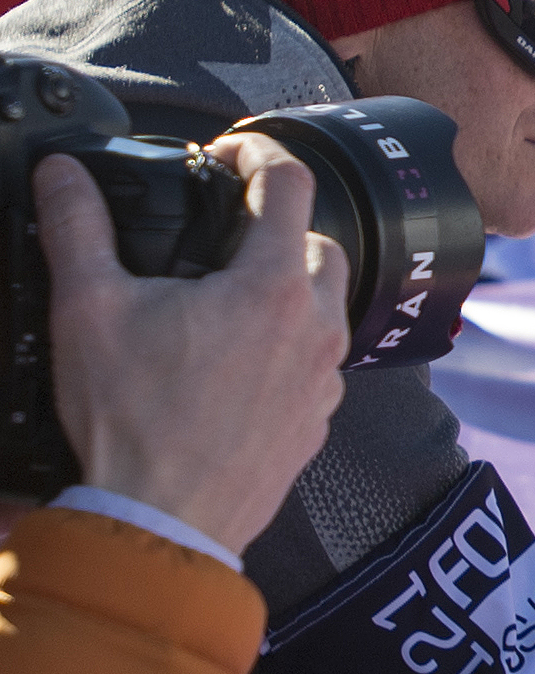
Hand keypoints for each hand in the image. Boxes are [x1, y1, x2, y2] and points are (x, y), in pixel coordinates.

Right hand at [38, 132, 350, 553]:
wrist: (164, 522)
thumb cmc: (133, 422)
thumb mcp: (87, 310)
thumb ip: (78, 229)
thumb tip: (65, 175)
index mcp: (271, 287)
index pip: (290, 183)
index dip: (257, 151)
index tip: (226, 153)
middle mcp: (316, 326)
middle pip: (320, 242)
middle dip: (277, 223)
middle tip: (222, 228)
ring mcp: (325, 376)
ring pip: (329, 302)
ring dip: (289, 283)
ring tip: (227, 292)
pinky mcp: (318, 418)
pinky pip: (321, 359)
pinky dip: (290, 341)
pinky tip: (239, 355)